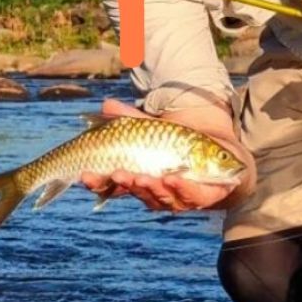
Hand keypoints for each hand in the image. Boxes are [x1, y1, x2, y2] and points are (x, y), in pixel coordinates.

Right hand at [79, 98, 253, 212]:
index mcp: (134, 177)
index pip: (108, 184)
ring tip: (141, 177)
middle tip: (116, 174)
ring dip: (148, 188)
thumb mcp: (153, 128)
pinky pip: (188, 196)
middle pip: (132, 192)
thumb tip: (105, 103)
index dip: (95, 182)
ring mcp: (173, 197)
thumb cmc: (180, 143)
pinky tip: (172, 178)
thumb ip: (131, 118)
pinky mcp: (199, 197)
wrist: (217, 156)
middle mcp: (150, 191)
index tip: (83, 173)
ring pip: (157, 197)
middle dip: (124, 185)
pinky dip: (180, 189)